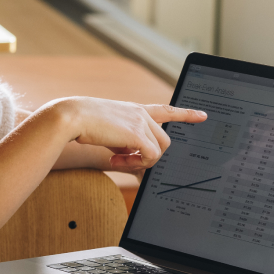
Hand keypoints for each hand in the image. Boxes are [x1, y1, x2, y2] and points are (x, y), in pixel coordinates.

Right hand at [52, 98, 205, 170]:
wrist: (71, 116)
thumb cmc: (84, 124)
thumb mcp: (110, 132)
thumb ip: (126, 143)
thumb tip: (135, 159)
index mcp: (136, 110)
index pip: (166, 110)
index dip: (185, 114)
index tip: (202, 115)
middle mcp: (142, 113)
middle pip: (165, 142)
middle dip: (150, 156)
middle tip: (124, 160)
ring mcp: (141, 122)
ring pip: (158, 151)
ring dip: (141, 161)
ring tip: (117, 159)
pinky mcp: (137, 133)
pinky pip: (149, 157)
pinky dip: (135, 164)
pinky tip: (116, 160)